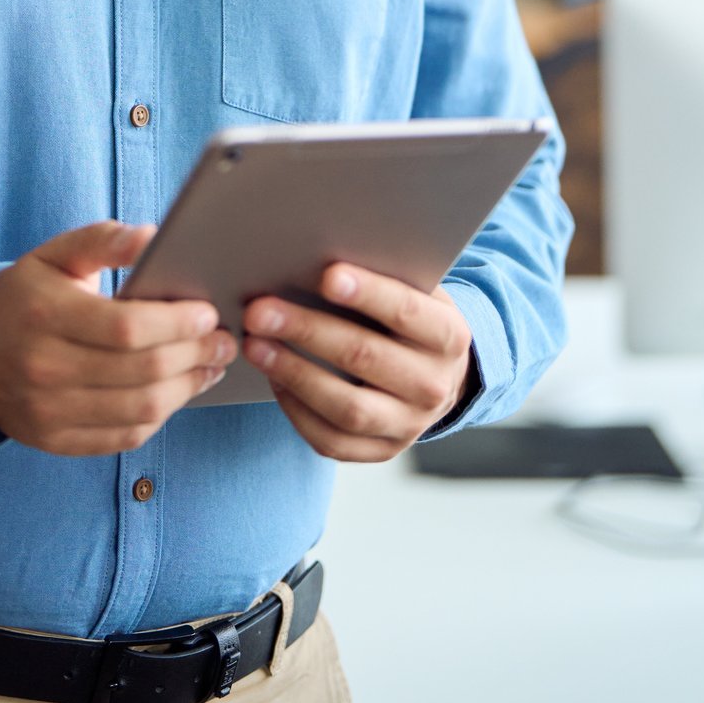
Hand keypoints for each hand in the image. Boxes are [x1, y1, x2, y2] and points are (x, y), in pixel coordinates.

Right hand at [0, 220, 236, 455]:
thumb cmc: (26, 297)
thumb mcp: (55, 255)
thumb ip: (104, 240)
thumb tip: (154, 236)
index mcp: (44, 315)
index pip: (125, 328)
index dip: (176, 323)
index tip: (207, 311)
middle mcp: (43, 369)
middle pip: (140, 372)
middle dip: (194, 355)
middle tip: (224, 341)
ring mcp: (48, 412)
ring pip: (140, 410)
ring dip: (187, 389)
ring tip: (211, 366)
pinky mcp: (56, 441)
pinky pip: (125, 436)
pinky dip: (161, 416)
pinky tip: (178, 392)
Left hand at [242, 264, 474, 462]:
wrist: (437, 373)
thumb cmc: (409, 316)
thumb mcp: (413, 289)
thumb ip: (382, 273)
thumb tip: (316, 251)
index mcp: (448, 336)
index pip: (406, 312)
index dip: (368, 293)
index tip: (326, 275)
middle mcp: (434, 385)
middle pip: (365, 358)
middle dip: (307, 331)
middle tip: (259, 310)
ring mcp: (410, 425)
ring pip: (347, 408)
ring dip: (294, 373)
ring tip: (254, 346)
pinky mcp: (382, 450)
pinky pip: (333, 440)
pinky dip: (297, 410)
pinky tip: (274, 379)